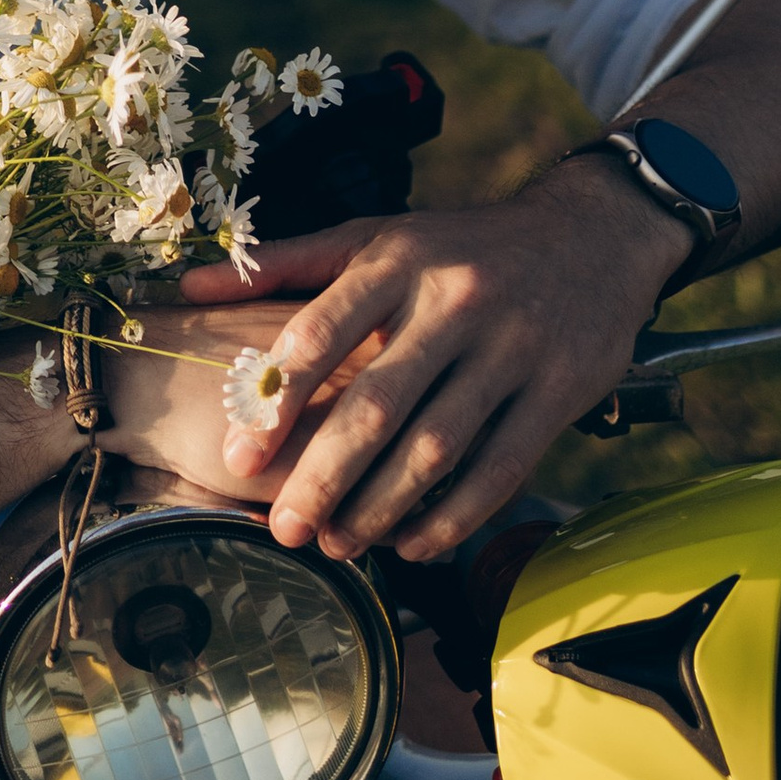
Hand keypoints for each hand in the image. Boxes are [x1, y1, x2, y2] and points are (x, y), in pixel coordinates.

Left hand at [170, 169, 674, 561]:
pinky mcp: (559, 391)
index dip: (276, 399)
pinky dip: (455, 516)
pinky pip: (500, 469)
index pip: (320, 332)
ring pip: (437, 446)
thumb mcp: (376, 236)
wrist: (594, 233)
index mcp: (396, 261)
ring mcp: (511, 349)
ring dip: (382, 507)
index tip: (238, 456)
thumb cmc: (461, 245)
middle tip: (284, 529)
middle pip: (376, 405)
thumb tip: (186, 289)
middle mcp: (452, 303)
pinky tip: (415, 544)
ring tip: (339, 546)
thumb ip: (282, 265)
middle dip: (323, 476)